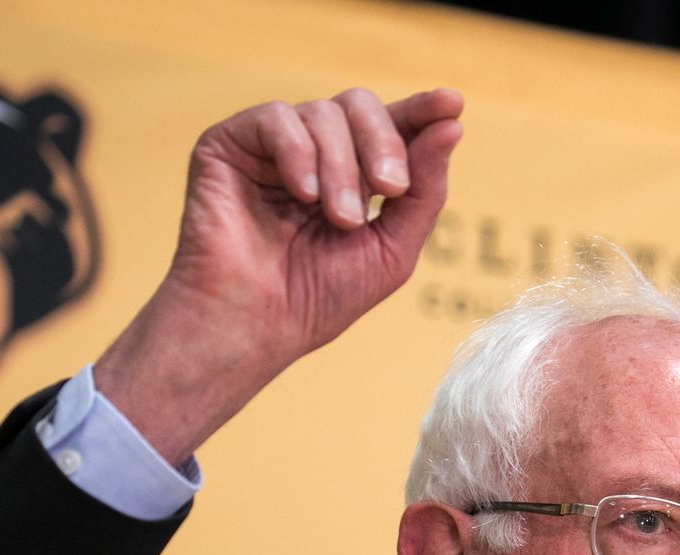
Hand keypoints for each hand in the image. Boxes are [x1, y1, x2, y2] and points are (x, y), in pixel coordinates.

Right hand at [94, 88, 463, 463]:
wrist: (255, 326)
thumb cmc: (318, 299)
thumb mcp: (393, 248)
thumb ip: (424, 190)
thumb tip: (452, 125)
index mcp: (351, 174)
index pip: (390, 125)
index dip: (421, 110)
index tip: (452, 103)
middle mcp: (311, 153)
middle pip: (360, 105)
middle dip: (385, 143)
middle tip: (391, 188)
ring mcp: (269, 147)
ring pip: (323, 112)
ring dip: (343, 168)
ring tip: (340, 219)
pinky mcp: (227, 145)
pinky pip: (277, 118)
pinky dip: (299, 153)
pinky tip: (304, 195)